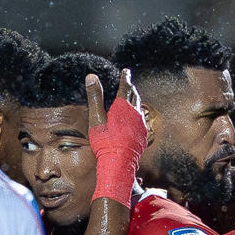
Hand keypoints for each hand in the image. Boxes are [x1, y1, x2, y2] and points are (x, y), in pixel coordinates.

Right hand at [87, 69, 147, 204]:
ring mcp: (141, 125)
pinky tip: (135, 119)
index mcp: (123, 106)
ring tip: (132, 98)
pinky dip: (137, 115)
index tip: (125, 71)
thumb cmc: (104, 142)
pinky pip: (142, 120)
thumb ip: (95, 96)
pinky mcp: (143, 136)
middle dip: (130, 88)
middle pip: (134, 96)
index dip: (125, 77)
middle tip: (128, 83)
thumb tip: (91, 76)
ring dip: (135, 101)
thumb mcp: (96, 118)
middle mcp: (135, 114)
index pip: (125, 86)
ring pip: (140, 108)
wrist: (119, 164)